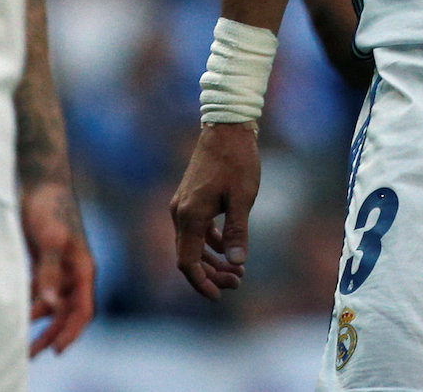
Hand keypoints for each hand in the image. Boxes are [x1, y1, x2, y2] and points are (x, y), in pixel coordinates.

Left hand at [21, 182, 95, 354]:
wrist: (42, 182)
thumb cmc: (50, 208)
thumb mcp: (50, 240)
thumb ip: (49, 272)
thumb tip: (48, 304)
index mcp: (84, 269)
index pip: (83, 309)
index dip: (71, 331)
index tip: (55, 350)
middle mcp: (75, 273)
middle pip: (68, 313)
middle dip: (53, 334)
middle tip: (31, 353)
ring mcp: (61, 268)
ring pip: (55, 305)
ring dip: (41, 322)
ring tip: (22, 340)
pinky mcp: (46, 262)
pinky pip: (43, 292)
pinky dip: (33, 306)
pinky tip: (17, 314)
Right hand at [169, 122, 259, 299]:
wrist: (226, 127)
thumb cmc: (237, 160)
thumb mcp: (242, 198)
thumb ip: (237, 231)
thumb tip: (237, 262)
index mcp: (189, 215)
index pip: (188, 262)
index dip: (202, 282)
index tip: (220, 295)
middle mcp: (180, 213)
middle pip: (189, 256)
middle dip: (211, 274)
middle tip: (238, 282)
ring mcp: (183, 205)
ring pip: (192, 244)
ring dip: (212, 260)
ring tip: (237, 271)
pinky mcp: (190, 199)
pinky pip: (196, 230)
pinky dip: (210, 243)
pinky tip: (228, 249)